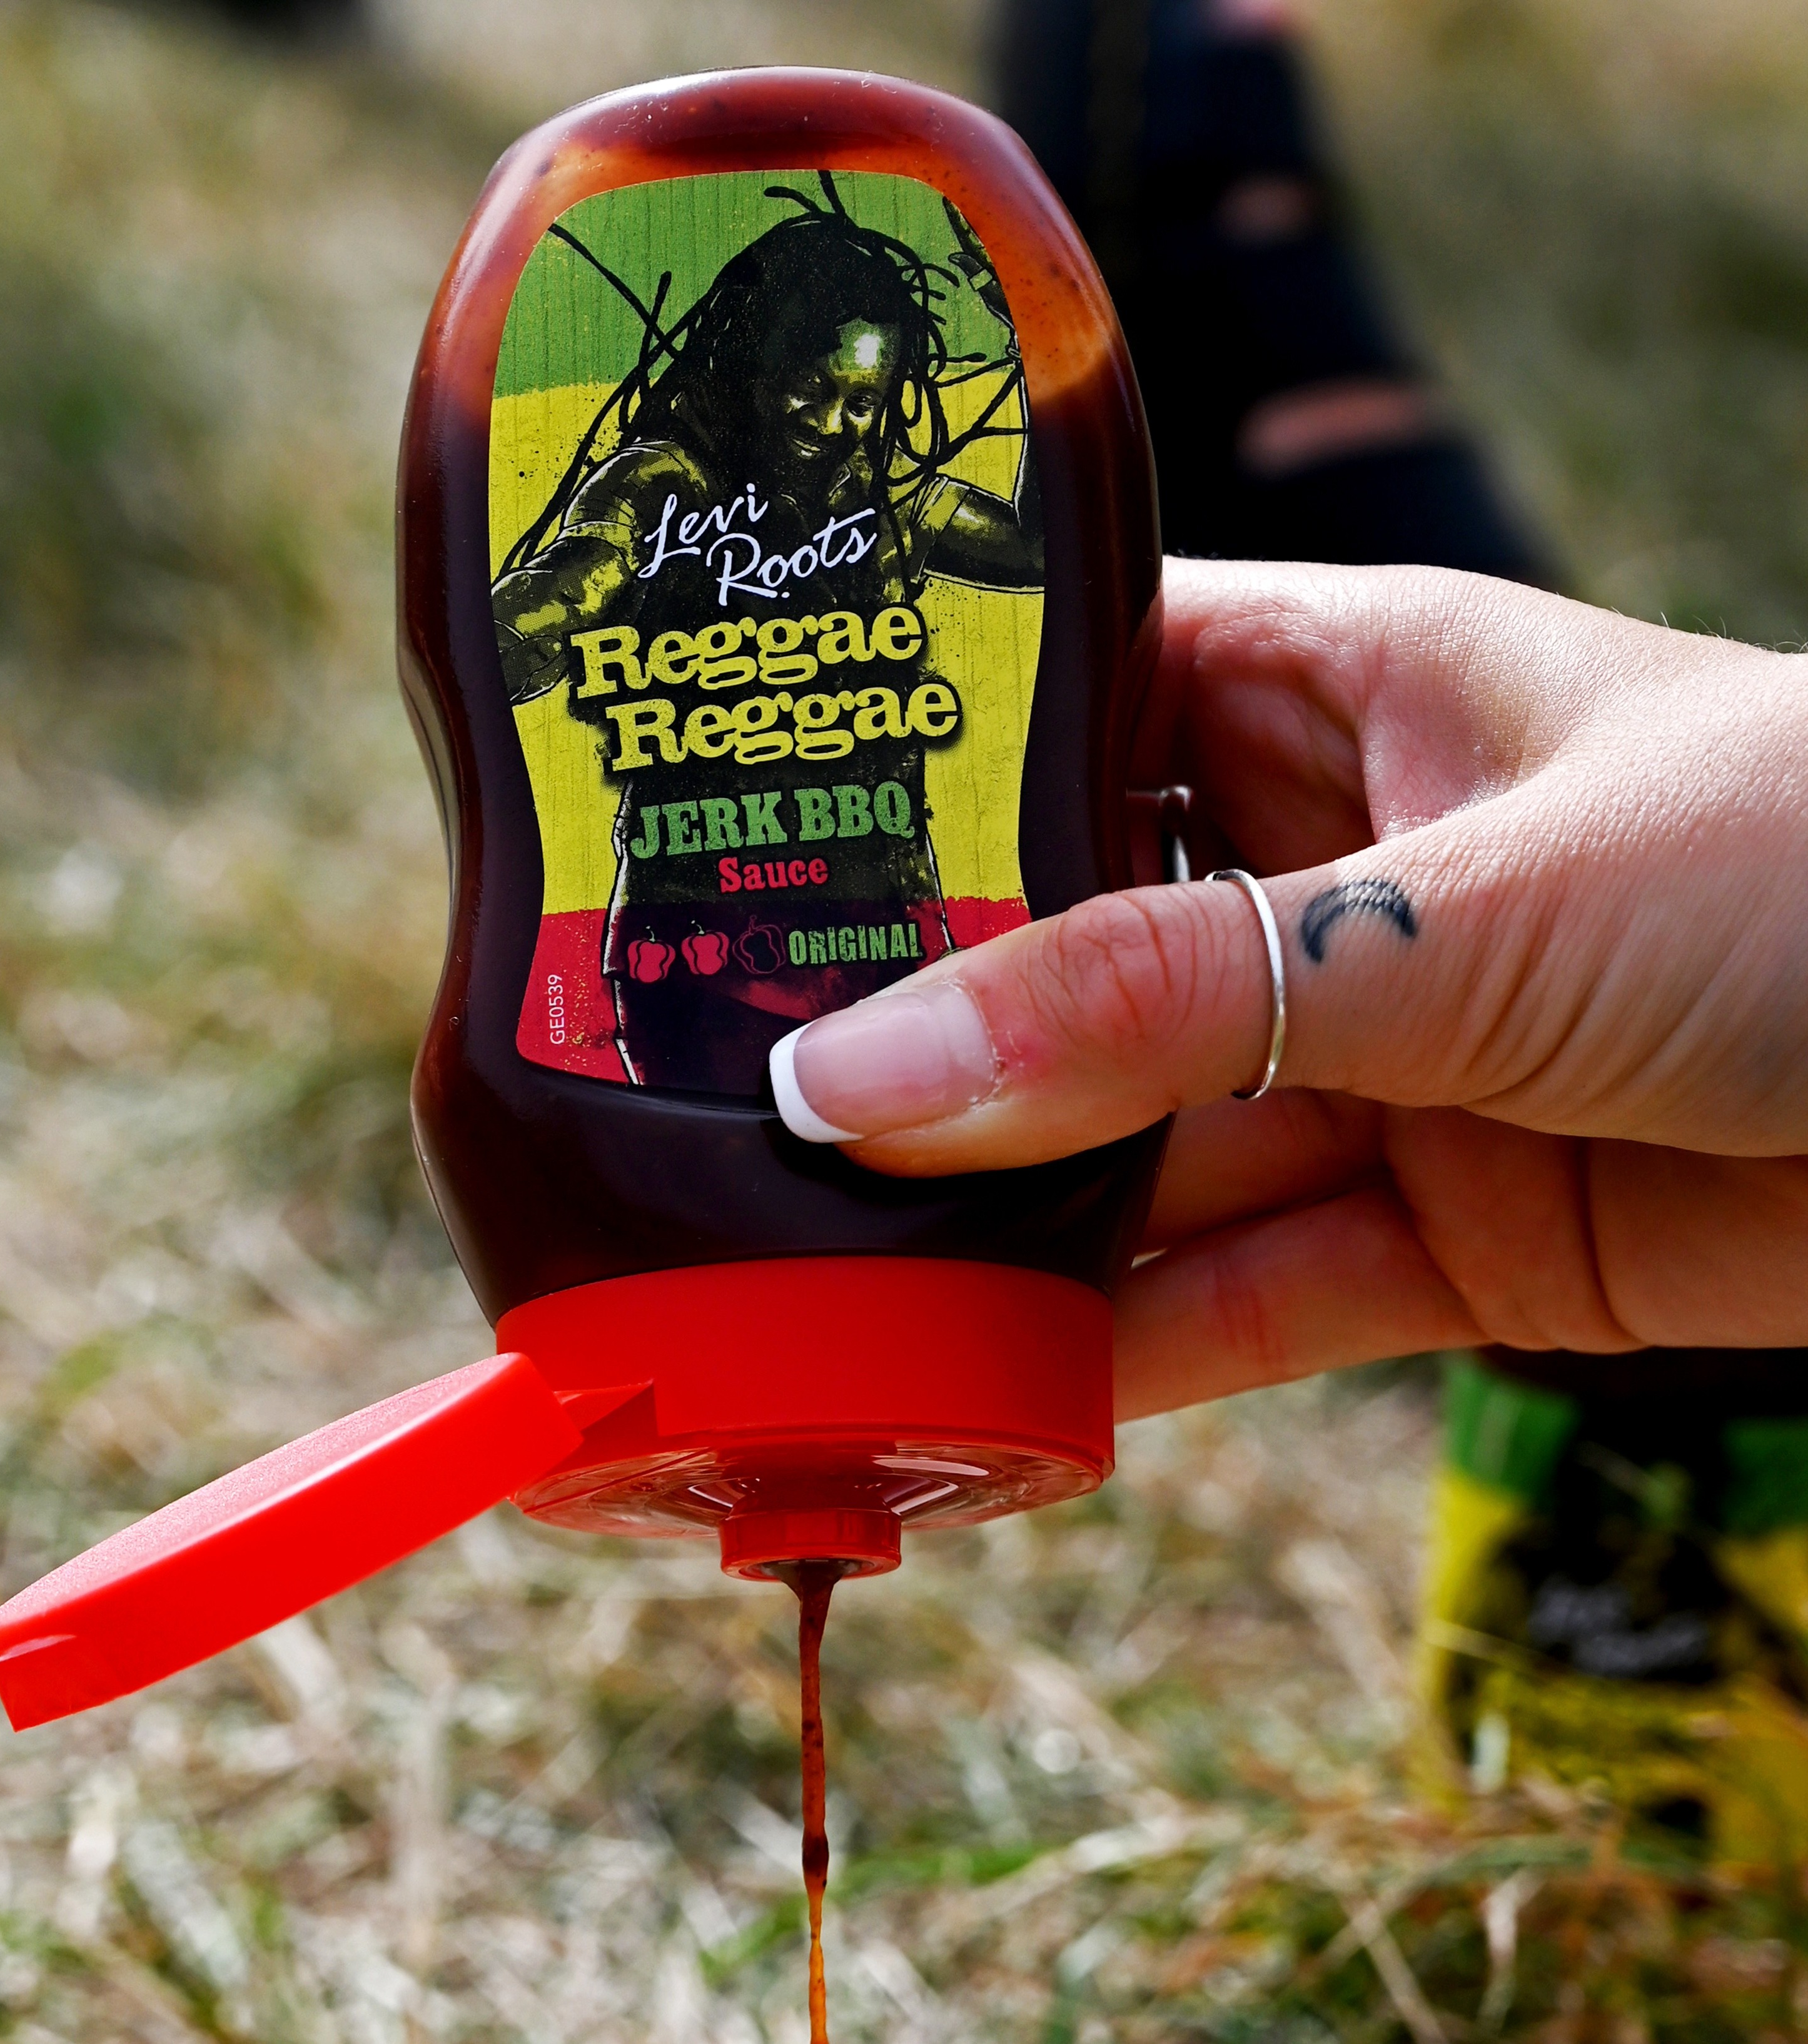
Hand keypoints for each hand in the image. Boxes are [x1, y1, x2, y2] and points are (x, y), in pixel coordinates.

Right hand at [770, 561, 1807, 1417]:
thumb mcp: (1468, 913)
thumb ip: (1162, 1005)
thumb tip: (852, 1083)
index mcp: (1337, 691)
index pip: (1055, 684)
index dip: (889, 752)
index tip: (710, 830)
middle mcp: (1331, 874)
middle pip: (1061, 952)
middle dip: (909, 1034)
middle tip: (709, 1098)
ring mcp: (1378, 1062)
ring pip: (1129, 1145)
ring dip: (993, 1221)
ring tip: (805, 1275)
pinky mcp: (1439, 1233)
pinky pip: (1235, 1292)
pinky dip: (1116, 1355)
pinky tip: (977, 1393)